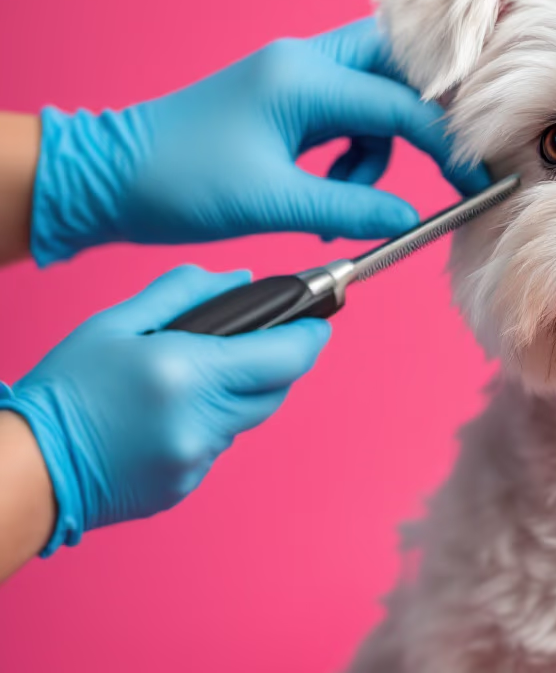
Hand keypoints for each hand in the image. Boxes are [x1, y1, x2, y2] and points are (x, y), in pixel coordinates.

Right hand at [0, 265, 329, 554]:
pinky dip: (209, 425)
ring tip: (193, 378)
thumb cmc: (65, 389)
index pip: (287, 357)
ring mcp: (198, 459)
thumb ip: (184, 293)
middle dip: (276, 364)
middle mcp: (203, 420)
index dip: (310, 336)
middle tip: (255, 345)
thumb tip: (243, 279)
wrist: (27, 467)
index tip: (317, 323)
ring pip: (248, 418)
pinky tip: (171, 414)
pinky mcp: (187, 486)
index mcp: (189, 373)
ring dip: (238, 395)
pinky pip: (219, 446)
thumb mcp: (116, 322)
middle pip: (277, 390)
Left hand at [30, 18, 488, 264]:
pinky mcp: (287, 100)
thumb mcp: (275, 203)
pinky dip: (352, 155)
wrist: (111, 178)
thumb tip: (412, 221)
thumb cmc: (181, 183)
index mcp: (303, 77)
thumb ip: (353, 208)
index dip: (446, 147)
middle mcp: (305, 62)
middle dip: (426, 117)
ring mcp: (295, 76)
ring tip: (343, 200)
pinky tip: (326, 193)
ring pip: (375, 97)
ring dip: (378, 150)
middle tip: (446, 163)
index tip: (473, 184)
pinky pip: (347, 116)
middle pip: (399, 69)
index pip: (402, 104)